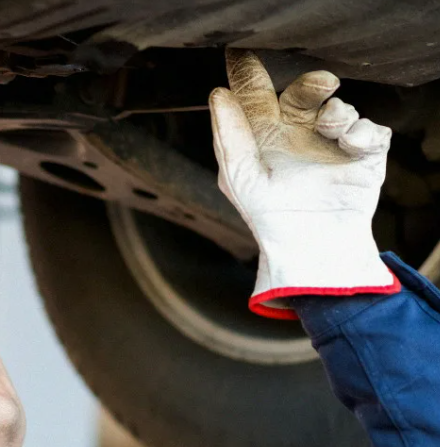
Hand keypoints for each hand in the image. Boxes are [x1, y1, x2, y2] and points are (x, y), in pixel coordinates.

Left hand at [209, 49, 397, 318]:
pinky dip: (362, 132)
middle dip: (311, 84)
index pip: (257, 95)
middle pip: (304, 93)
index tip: (241, 56)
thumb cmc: (268, 215)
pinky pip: (369, 130)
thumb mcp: (239, 176)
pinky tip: (351, 143)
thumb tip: (218, 94)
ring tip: (332, 124)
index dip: (249, 75)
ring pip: (339, 107)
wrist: (308, 248)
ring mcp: (331, 143)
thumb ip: (228, 135)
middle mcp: (298, 133)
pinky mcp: (363, 155)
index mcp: (265, 134)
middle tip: (320, 83)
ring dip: (337, 110)